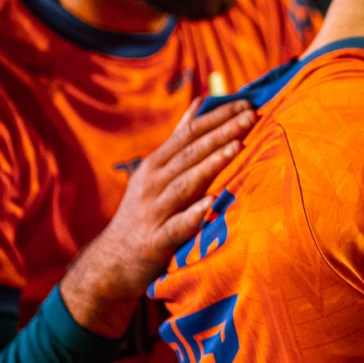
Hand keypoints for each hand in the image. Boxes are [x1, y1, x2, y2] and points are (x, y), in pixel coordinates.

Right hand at [61, 99, 255, 337]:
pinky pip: (178, 226)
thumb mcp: (157, 171)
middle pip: (191, 154)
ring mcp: (154, 212)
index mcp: (156, 164)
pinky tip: (211, 204)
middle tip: (251, 115)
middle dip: (221, 133)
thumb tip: (202, 101)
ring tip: (237, 146)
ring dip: (211, 164)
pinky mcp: (157, 241)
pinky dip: (193, 214)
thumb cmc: (145, 210)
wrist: (113, 261)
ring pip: (186, 184)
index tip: (246, 103)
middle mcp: (153, 183)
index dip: (217, 117)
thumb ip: (181, 137)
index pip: (190, 133)